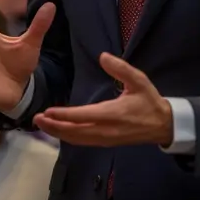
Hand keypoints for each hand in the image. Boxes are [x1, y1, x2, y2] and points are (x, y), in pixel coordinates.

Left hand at [33, 53, 172, 146]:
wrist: (163, 125)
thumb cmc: (149, 101)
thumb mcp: (139, 80)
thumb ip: (121, 68)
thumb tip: (102, 56)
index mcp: (113, 114)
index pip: (83, 116)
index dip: (65, 115)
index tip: (48, 111)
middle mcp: (107, 130)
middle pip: (75, 132)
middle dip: (55, 127)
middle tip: (37, 119)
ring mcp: (106, 139)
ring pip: (77, 139)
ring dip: (58, 133)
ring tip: (43, 124)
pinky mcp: (106, 142)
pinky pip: (83, 142)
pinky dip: (69, 137)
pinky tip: (59, 131)